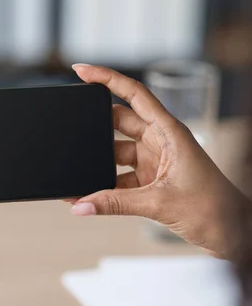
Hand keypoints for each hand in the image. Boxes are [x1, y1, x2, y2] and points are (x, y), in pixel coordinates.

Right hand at [69, 64, 245, 257]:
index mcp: (169, 131)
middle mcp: (161, 140)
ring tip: (78, 170)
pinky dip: (104, 184)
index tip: (81, 71)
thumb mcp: (159, 203)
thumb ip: (115, 204)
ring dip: (98, 161)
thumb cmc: (214, 209)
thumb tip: (81, 206)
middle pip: (119, 120)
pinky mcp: (151, 178)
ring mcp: (155, 159)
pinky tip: (90, 194)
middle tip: (72, 131)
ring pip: (116, 150)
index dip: (107, 78)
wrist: (234, 234)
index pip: (134, 93)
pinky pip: (119, 175)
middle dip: (95, 126)